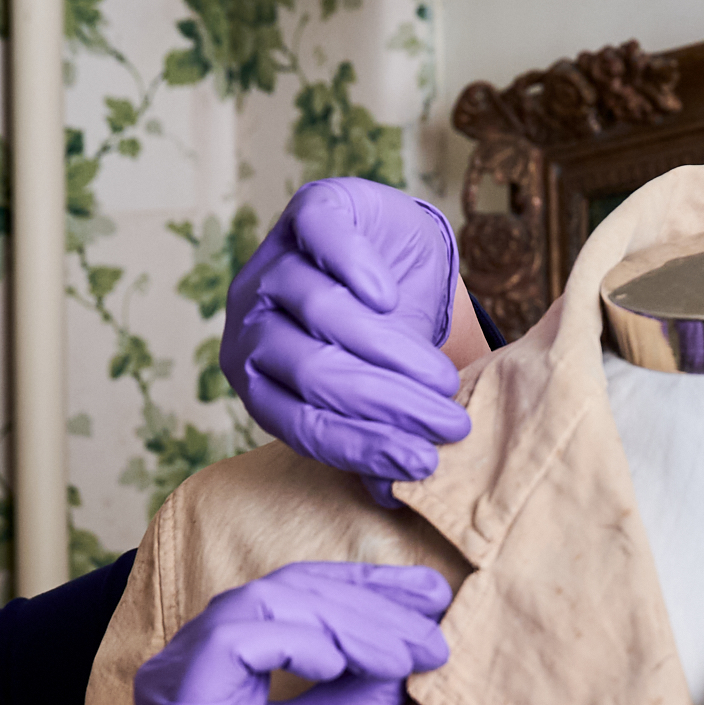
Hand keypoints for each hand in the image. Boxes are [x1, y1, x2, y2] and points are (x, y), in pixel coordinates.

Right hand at [55, 562, 453, 704]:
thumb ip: (356, 694)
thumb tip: (411, 651)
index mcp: (223, 660)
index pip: (297, 593)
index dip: (366, 586)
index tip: (431, 596)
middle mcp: (192, 653)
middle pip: (289, 588)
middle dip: (370, 598)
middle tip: (435, 617)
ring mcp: (176, 670)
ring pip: (271, 602)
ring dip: (351, 623)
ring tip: (408, 653)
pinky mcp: (174, 693)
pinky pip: (240, 637)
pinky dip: (300, 641)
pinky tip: (342, 665)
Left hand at [223, 179, 473, 501]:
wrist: (398, 261)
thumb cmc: (385, 343)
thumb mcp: (380, 396)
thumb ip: (376, 439)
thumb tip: (392, 493)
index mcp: (259, 380)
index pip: (302, 424)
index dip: (362, 447)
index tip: (420, 463)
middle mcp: (253, 323)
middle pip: (315, 371)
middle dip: (389, 405)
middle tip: (450, 424)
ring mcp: (275, 262)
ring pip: (322, 312)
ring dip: (391, 352)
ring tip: (443, 380)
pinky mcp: (309, 211)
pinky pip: (320, 239)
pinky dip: (352, 269)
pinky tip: (388, 298)